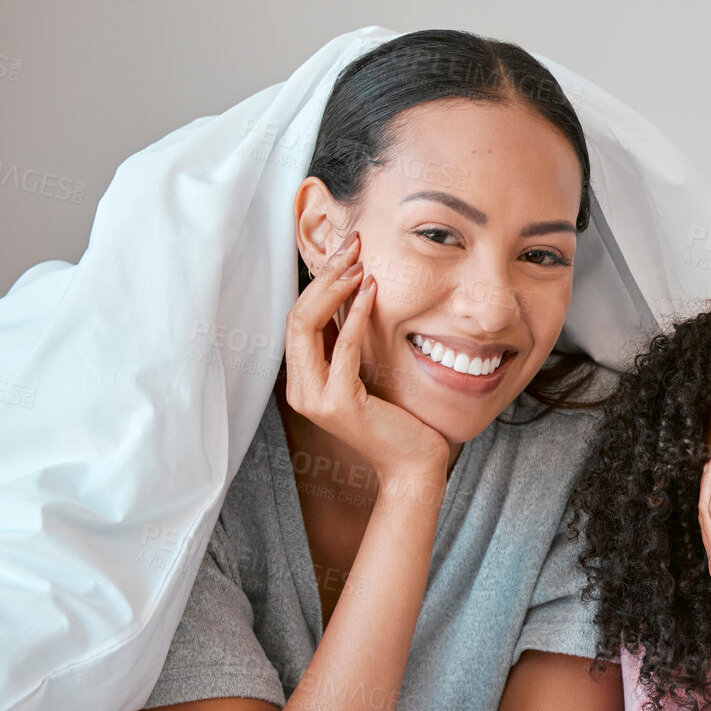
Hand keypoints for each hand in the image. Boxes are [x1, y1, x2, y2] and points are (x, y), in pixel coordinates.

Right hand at [284, 232, 449, 482]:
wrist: (413, 464)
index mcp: (303, 379)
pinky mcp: (339, 404)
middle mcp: (300, 388)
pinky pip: (342, 349)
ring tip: (357, 260)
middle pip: (297, 316)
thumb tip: (348, 292)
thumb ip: (348, 341)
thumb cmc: (397, 417)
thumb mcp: (366, 371)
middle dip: (323, 276)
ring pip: (307, 327)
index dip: (318, 281)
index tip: (345, 251)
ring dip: (333, 288)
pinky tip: (370, 290)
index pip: (298, 318)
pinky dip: (354, 315)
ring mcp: (315, 398)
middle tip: (351, 245)